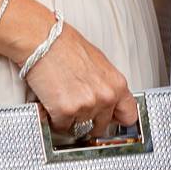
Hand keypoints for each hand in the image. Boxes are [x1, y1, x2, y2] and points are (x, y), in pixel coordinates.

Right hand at [21, 22, 137, 141]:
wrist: (41, 41)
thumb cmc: (64, 46)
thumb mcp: (98, 64)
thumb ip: (105, 86)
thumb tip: (106, 100)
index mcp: (117, 84)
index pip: (129, 116)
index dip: (116, 119)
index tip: (110, 121)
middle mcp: (106, 97)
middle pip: (101, 127)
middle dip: (88, 121)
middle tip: (76, 106)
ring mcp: (87, 105)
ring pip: (79, 128)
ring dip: (69, 119)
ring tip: (61, 97)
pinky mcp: (66, 111)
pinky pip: (61, 126)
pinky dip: (54, 118)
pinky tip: (51, 101)